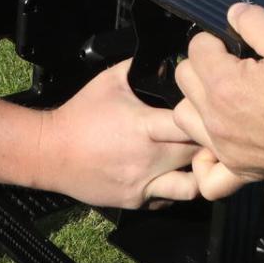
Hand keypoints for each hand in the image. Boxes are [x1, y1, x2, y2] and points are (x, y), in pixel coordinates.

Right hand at [42, 60, 200, 208]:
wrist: (49, 153)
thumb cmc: (80, 114)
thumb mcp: (110, 80)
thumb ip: (141, 68)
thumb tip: (167, 61)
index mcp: (143, 127)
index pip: (189, 125)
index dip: (205, 118)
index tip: (210, 111)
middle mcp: (147, 159)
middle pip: (197, 155)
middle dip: (209, 144)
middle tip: (214, 134)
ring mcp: (142, 184)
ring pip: (191, 187)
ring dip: (199, 173)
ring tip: (198, 160)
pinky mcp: (135, 201)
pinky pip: (169, 199)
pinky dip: (176, 188)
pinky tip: (173, 173)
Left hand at [173, 2, 263, 190]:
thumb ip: (256, 22)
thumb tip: (233, 13)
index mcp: (226, 85)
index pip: (196, 48)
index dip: (216, 39)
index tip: (235, 45)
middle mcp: (217, 119)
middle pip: (185, 79)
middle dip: (203, 65)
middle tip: (233, 65)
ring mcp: (225, 149)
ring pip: (184, 119)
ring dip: (197, 103)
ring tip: (224, 97)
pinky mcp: (239, 171)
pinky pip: (205, 175)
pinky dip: (204, 160)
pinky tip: (218, 143)